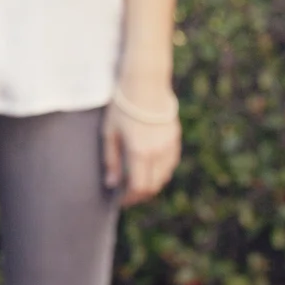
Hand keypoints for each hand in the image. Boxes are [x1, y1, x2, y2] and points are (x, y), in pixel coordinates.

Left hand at [104, 85, 181, 204]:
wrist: (145, 83)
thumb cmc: (122, 106)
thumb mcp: (109, 132)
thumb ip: (110, 160)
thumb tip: (111, 183)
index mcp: (140, 152)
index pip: (139, 187)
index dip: (130, 198)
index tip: (120, 201)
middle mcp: (158, 153)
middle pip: (153, 185)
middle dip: (140, 194)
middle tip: (127, 195)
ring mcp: (169, 146)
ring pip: (164, 176)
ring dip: (151, 183)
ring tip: (137, 182)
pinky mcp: (175, 139)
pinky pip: (170, 164)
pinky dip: (160, 171)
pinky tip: (149, 168)